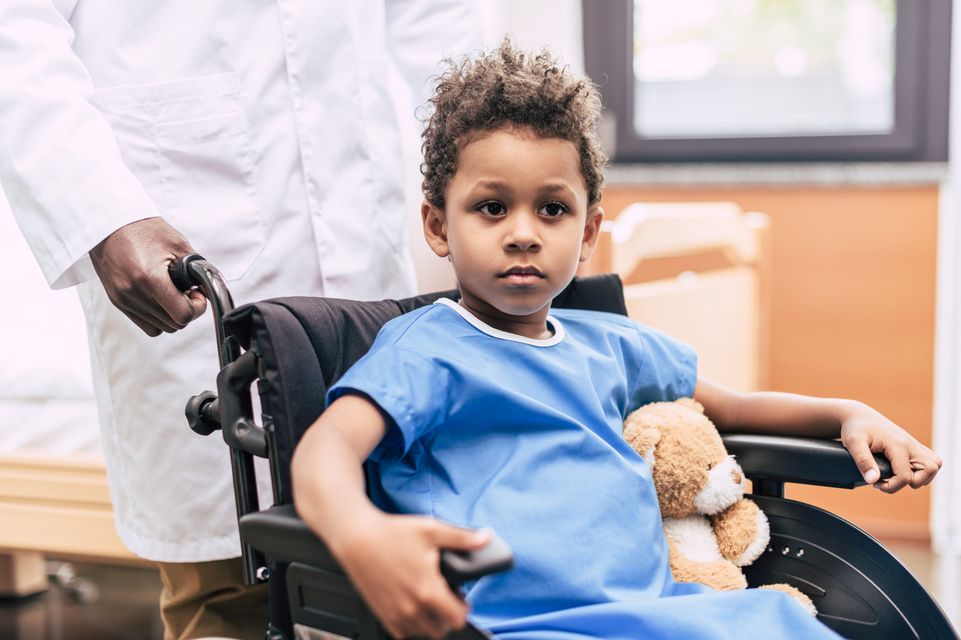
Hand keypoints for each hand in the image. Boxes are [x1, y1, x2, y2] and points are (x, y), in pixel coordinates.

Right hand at [89, 217, 206, 335]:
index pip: (182, 315)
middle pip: (174, 324)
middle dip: (187, 310)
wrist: (109, 224)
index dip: (197, 307)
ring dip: (172, 315)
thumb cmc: (143, 229)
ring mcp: (123, 300)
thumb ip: (197, 270)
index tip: (197, 293)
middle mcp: (133, 293)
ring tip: (172, 293)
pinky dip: (158, 318)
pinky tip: (160, 299)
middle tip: (187, 292)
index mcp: (149, 278)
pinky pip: (145, 325)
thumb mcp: (178, 244)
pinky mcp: (117, 302)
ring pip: (161, 328)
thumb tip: (208, 289)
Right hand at [330, 513, 489, 638]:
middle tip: (444, 597)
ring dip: (428, 621)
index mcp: (429, 590)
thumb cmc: (391, 534)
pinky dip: (409, 625)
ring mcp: (395, 613)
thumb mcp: (432, 530)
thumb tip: (486, 538)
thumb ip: (463, 538)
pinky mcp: (382, 614)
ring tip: (426, 599)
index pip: (457, 619)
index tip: (460, 598)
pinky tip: (410, 604)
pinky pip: (402, 633)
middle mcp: (412, 608)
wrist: (357, 538)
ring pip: (422, 633)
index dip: (463, 609)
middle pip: (441, 630)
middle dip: (447, 616)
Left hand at [840, 403, 941, 492]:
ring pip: (934, 465)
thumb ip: (863, 461)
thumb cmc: (855, 429)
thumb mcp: (853, 443)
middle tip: (891, 479)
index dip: (891, 487)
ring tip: (898, 475)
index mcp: (897, 444)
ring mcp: (914, 444)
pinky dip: (922, 470)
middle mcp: (910, 443)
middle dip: (912, 482)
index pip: (905, 476)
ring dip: (920, 477)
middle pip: (930, 470)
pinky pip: (930, 460)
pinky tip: (901, 469)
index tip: (874, 483)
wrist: (860, 416)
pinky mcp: (914, 445)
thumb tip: (873, 480)